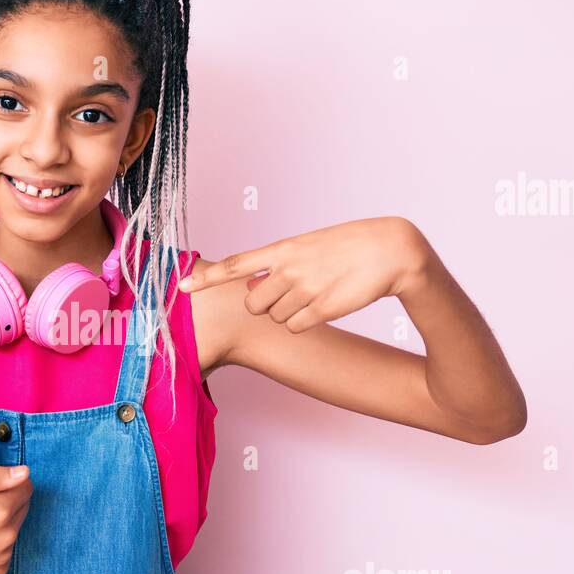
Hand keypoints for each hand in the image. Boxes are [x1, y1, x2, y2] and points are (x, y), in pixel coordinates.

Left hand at [178, 216, 429, 331]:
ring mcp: (305, 290)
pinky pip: (295, 327)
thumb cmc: (349, 246)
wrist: (390, 250)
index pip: (237, 264)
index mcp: (284, 248)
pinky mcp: (321, 309)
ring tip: (313, 293)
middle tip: (287, 294)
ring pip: (274, 317)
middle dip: (264, 304)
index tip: (184, 286)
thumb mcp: (309, 246)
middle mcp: (289, 269)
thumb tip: (255, 283)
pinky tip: (321, 306)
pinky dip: (303, 322)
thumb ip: (279, 263)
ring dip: (288, 312)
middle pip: (253, 303)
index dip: (208, 278)